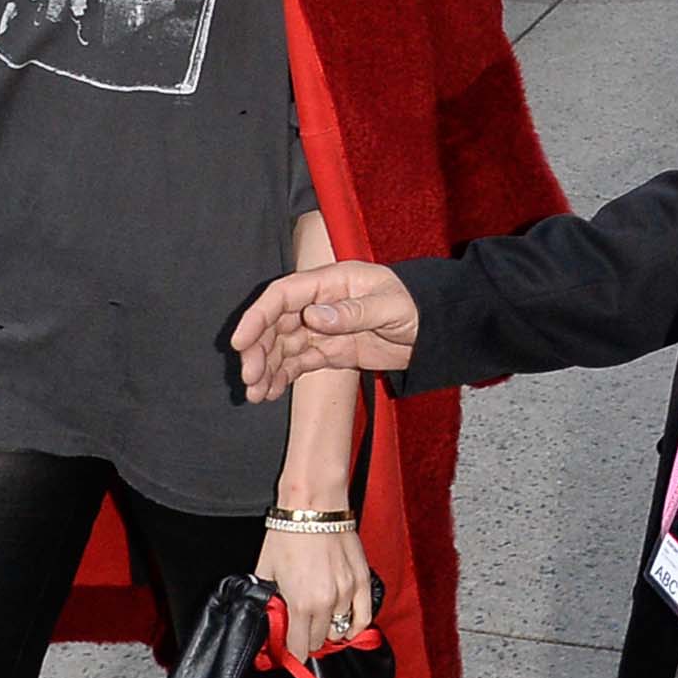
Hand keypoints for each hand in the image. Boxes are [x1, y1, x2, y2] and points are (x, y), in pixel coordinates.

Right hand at [231, 262, 420, 397]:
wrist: (437, 330)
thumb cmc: (417, 306)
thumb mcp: (390, 307)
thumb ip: (352, 312)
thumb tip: (312, 316)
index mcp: (332, 283)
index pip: (284, 295)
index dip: (258, 316)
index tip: (241, 341)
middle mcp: (321, 303)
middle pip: (276, 323)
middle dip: (258, 350)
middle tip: (250, 377)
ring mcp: (323, 328)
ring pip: (283, 346)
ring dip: (265, 368)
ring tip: (255, 394)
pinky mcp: (330, 350)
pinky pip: (298, 362)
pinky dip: (281, 376)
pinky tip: (268, 393)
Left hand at [257, 515, 375, 663]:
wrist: (312, 506)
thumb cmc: (288, 534)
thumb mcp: (266, 571)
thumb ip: (269, 600)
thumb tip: (270, 616)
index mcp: (301, 603)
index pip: (299, 647)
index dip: (292, 653)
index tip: (289, 651)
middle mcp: (327, 602)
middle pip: (319, 641)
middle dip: (308, 640)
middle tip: (300, 632)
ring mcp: (347, 592)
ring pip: (340, 630)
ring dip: (329, 630)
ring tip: (320, 623)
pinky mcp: (362, 580)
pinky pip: (363, 616)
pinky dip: (355, 625)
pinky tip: (347, 625)